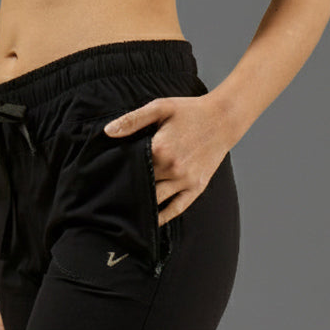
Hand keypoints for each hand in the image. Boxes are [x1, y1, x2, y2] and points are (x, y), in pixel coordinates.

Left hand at [103, 94, 229, 226]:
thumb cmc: (190, 111)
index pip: (131, 167)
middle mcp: (172, 169)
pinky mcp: (196, 187)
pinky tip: (150, 222)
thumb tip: (108, 132)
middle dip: (127, 190)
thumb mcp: (160, 108)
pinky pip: (177, 208)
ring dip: (141, 205)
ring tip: (125, 211)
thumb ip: (132, 120)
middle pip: (141, 185)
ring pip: (156, 200)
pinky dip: (163, 217)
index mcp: (160, 149)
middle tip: (111, 197)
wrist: (223, 118)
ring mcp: (185, 181)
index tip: (106, 176)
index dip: (118, 172)